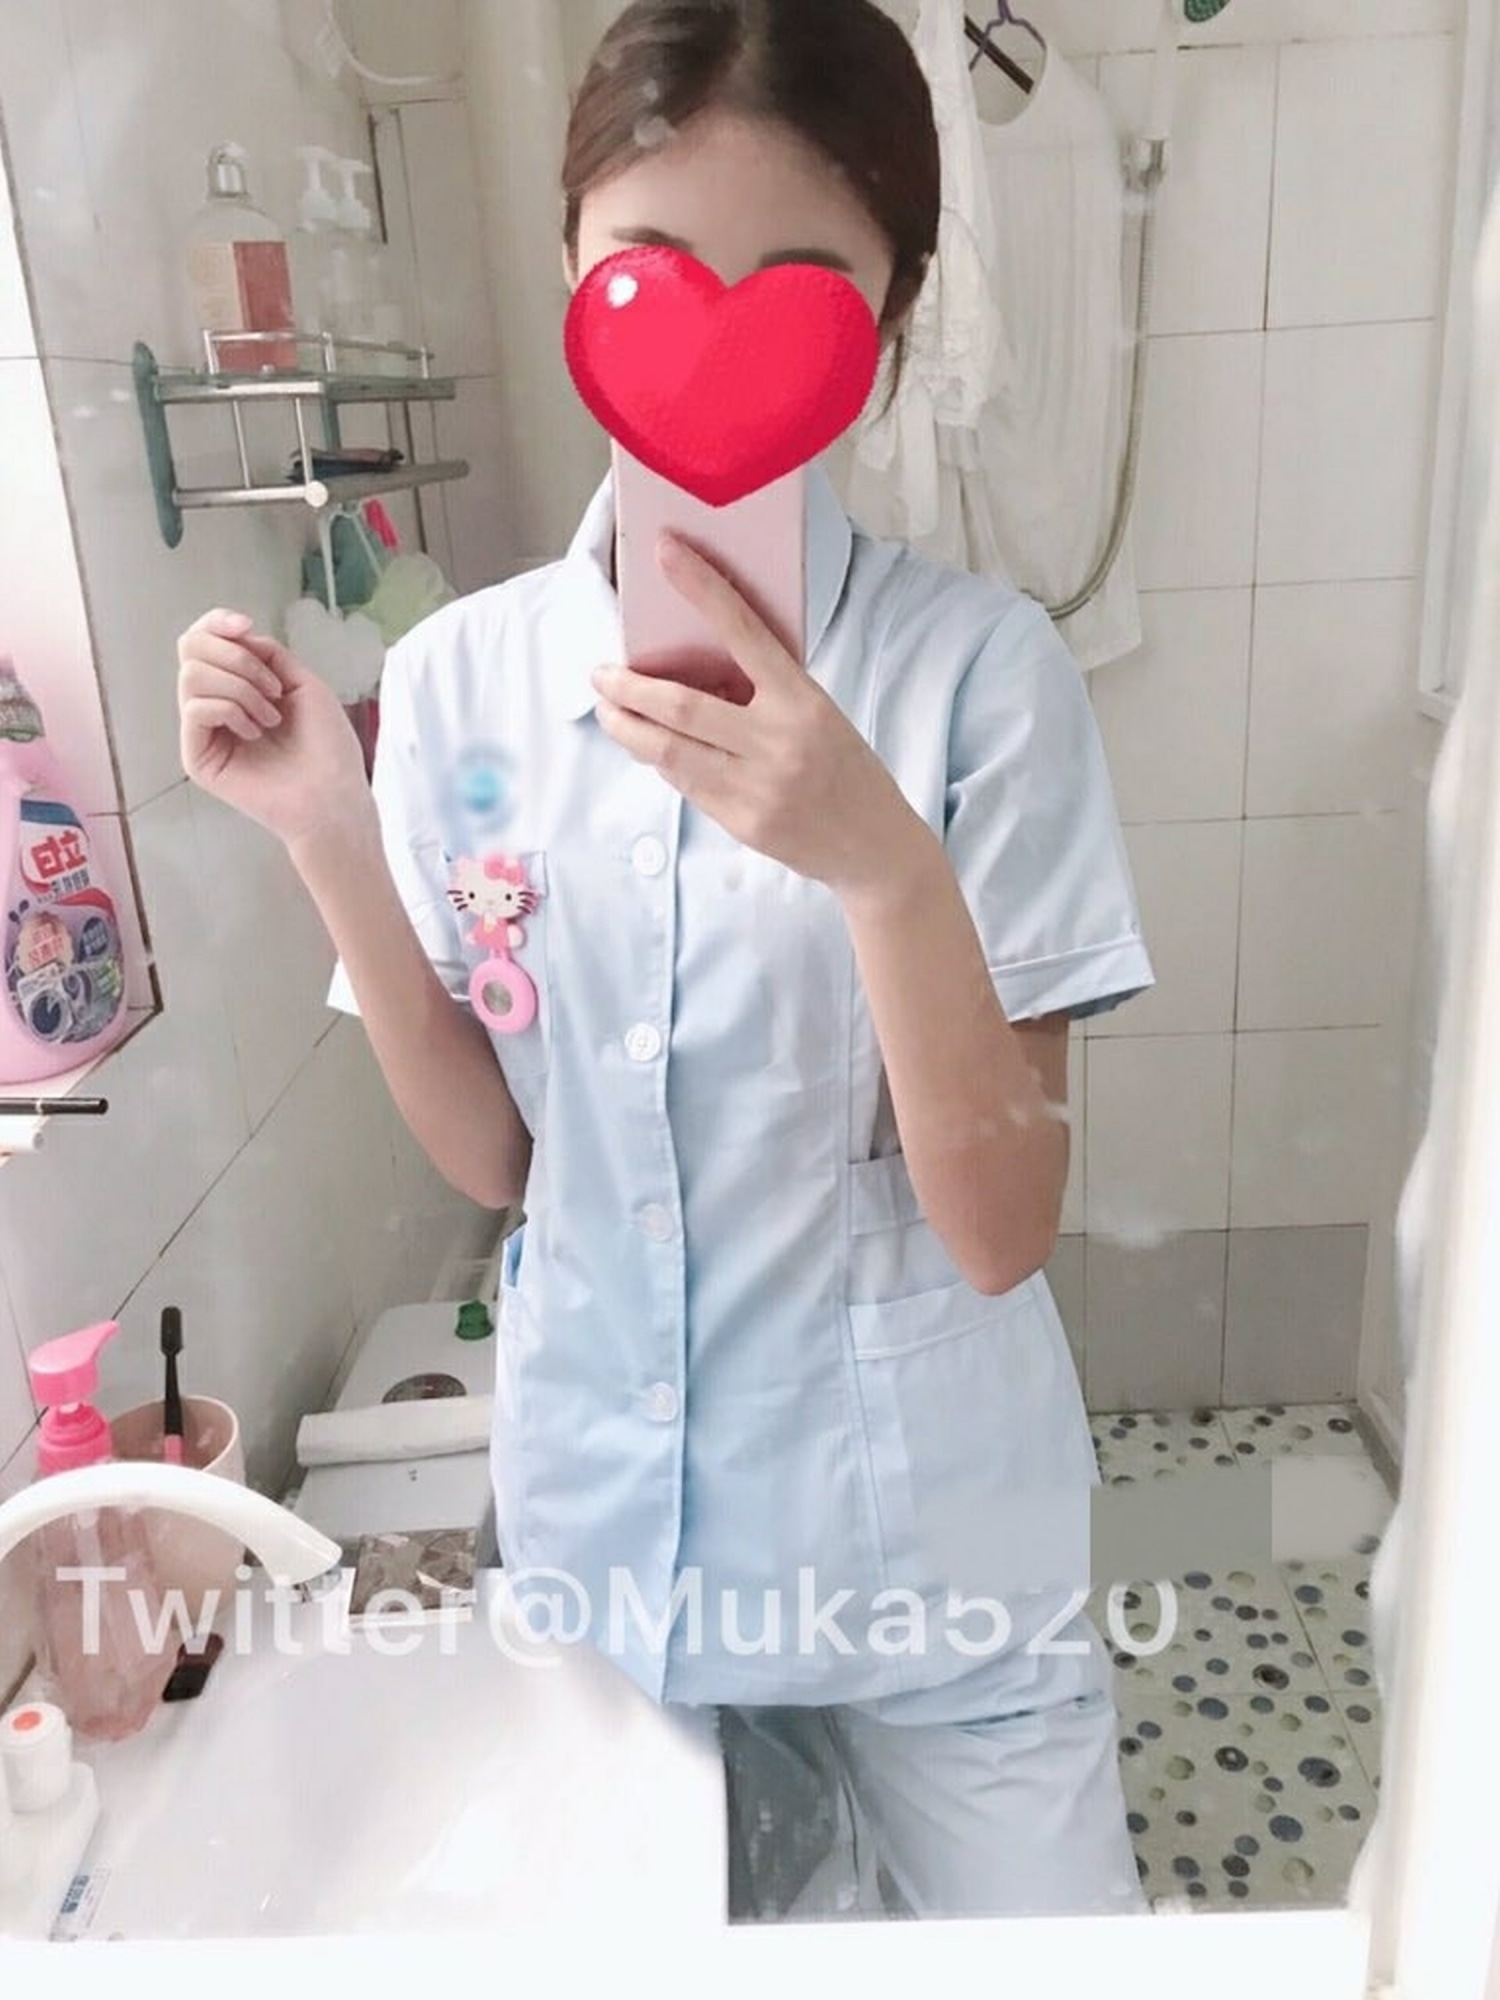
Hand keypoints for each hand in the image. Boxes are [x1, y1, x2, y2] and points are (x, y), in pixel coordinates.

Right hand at [176, 609, 373, 851]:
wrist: (334, 795)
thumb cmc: (328, 747)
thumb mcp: (302, 683)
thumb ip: (266, 652)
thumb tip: (236, 634)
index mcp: (237, 687)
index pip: (204, 641)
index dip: (217, 623)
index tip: (245, 625)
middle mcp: (215, 705)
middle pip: (190, 649)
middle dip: (236, 657)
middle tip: (272, 688)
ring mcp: (204, 732)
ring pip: (192, 675)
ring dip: (241, 687)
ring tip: (270, 717)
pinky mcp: (198, 757)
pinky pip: (195, 708)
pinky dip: (231, 710)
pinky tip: (255, 732)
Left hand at [590, 533, 928, 900]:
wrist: (875, 846)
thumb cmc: (845, 768)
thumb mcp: (818, 713)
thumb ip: (766, 690)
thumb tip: (698, 666)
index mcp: (803, 700)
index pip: (744, 631)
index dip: (701, 588)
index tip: (666, 551)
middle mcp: (778, 742)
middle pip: (681, 707)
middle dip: (629, 688)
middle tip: (602, 673)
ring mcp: (758, 788)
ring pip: (669, 752)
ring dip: (627, 729)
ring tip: (609, 710)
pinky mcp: (742, 823)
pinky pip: (685, 785)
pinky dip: (659, 760)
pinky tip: (647, 746)